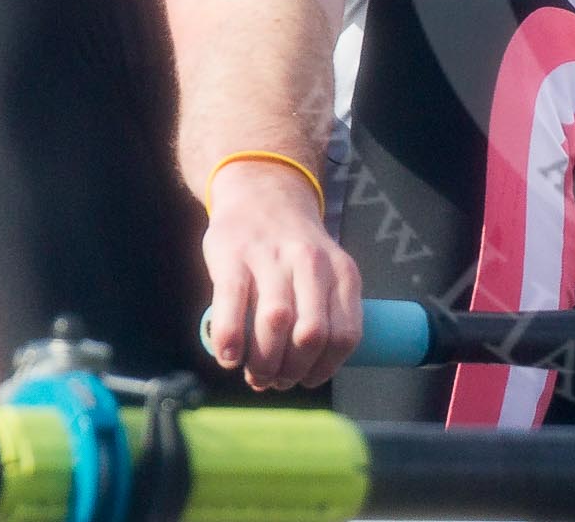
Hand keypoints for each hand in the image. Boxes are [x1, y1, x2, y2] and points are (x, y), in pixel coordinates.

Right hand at [201, 161, 362, 390]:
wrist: (263, 193)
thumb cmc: (295, 249)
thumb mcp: (328, 272)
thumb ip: (324, 314)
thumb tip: (305, 374)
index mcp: (342, 273)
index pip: (345, 335)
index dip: (324, 368)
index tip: (305, 380)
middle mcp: (312, 264)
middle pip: (311, 334)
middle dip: (291, 370)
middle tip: (274, 380)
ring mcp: (272, 258)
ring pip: (275, 322)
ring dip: (263, 362)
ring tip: (253, 373)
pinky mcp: (233, 257)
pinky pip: (230, 305)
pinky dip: (230, 340)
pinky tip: (228, 357)